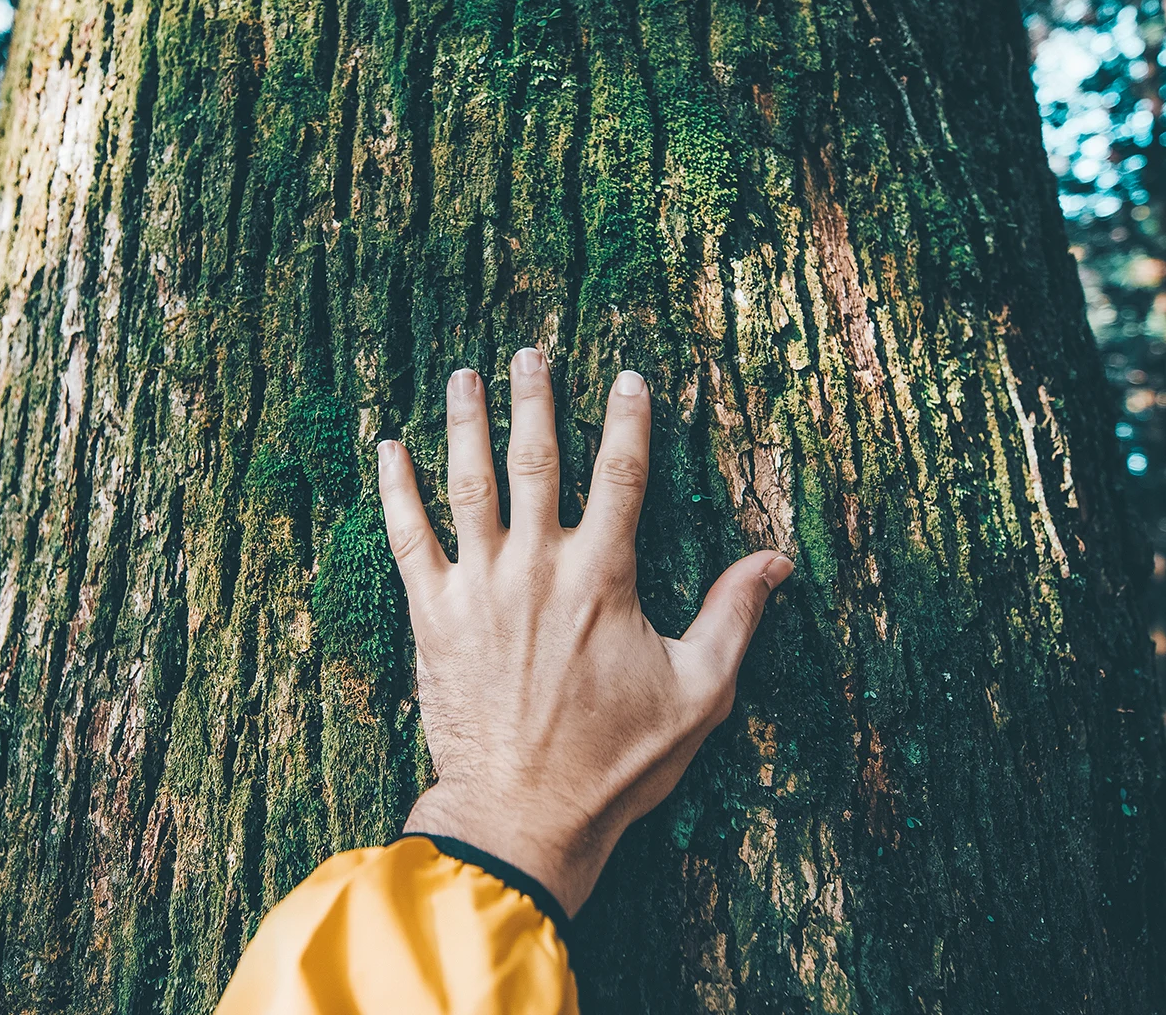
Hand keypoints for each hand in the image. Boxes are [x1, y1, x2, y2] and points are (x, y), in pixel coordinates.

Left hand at [376, 348, 793, 915]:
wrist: (523, 814)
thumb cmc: (615, 763)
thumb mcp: (698, 693)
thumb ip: (735, 618)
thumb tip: (778, 561)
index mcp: (605, 577)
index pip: (622, 474)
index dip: (630, 418)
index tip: (630, 375)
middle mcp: (539, 566)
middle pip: (537, 460)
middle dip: (536, 399)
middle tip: (531, 352)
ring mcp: (479, 587)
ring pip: (468, 483)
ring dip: (467, 422)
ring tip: (464, 373)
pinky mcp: (432, 616)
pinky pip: (407, 538)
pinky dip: (396, 489)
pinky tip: (388, 448)